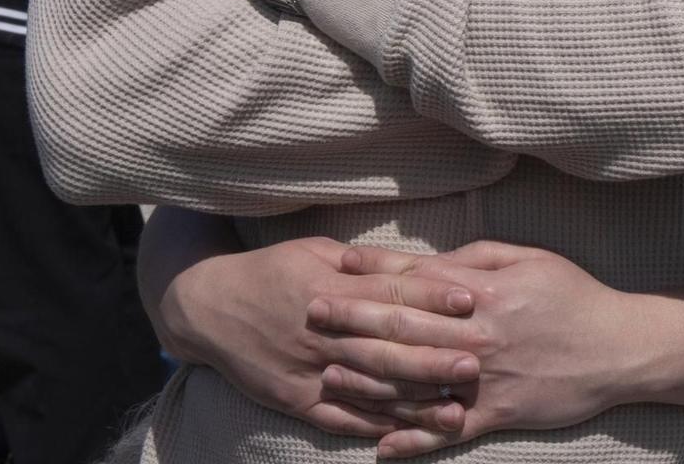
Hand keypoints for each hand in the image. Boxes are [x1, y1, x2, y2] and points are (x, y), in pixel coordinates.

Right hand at [154, 236, 475, 443]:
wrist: (208, 307)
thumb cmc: (271, 270)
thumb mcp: (315, 250)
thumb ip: (364, 263)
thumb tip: (415, 264)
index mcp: (328, 287)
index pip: (388, 294)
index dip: (430, 297)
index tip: (468, 300)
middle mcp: (320, 332)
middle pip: (385, 347)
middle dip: (432, 357)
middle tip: (475, 363)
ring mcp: (307, 370)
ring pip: (369, 388)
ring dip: (414, 401)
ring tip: (454, 408)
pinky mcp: (295, 400)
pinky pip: (340, 417)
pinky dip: (373, 426)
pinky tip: (405, 433)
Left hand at [315, 241, 628, 455]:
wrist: (619, 348)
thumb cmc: (572, 295)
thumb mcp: (527, 258)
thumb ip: (475, 257)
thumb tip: (430, 262)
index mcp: (482, 290)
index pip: (416, 278)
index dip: (374, 272)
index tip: (336, 267)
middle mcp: (476, 333)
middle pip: (404, 325)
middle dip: (354, 318)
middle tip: (312, 313)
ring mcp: (484, 377)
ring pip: (417, 380)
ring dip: (368, 378)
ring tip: (328, 374)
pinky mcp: (497, 413)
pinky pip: (447, 430)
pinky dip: (414, 440)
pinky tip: (380, 446)